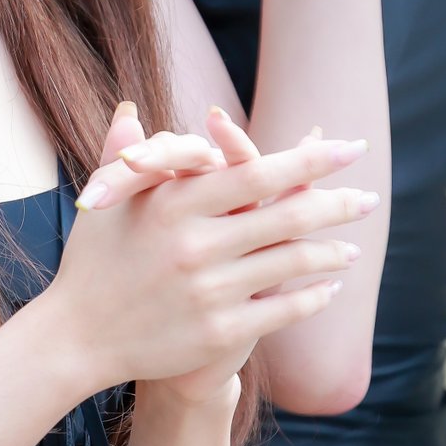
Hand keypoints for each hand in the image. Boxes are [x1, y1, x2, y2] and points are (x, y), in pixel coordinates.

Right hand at [49, 104, 376, 395]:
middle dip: (338, 204)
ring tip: (351, 245)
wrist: (77, 339)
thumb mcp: (105, 205)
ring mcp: (208, 290)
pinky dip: (314, 296)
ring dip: (331, 252)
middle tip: (368, 199)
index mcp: (172, 204)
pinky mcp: (217, 331)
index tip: (347, 148)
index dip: (309, 158)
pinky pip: (283, 309)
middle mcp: (193, 244)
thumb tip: (130, 107)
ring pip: (293, 262)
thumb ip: (126, 155)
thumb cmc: (93, 263)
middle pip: (286, 213)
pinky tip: (329, 288)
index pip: (256, 170)